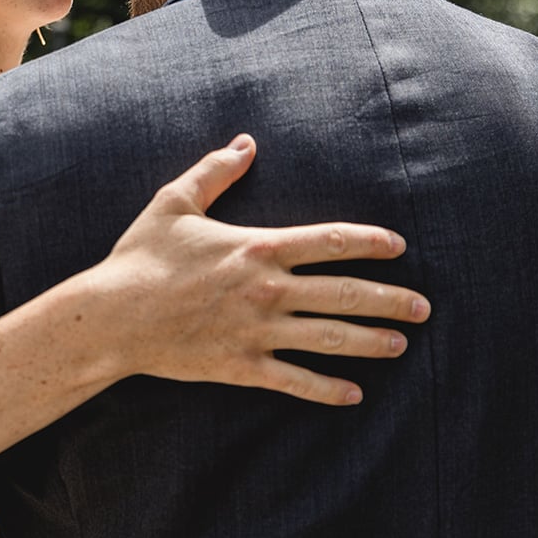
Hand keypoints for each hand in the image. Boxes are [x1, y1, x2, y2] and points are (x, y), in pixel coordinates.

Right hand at [90, 134, 429, 406]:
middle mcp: (267, 289)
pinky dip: (327, 390)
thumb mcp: (174, 202)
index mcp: (258, 247)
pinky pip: (295, 381)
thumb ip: (215, 171)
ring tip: (400, 344)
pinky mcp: (242, 366)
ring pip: (330, 339)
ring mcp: (258, 331)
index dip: (370, 242)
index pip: (331, 241)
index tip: (398, 246)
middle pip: (345, 293)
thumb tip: (246, 142)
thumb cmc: (141, 256)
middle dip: (391, 299)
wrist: (114, 315)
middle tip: (423, 307)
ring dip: (372, 342)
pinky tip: (353, 395)